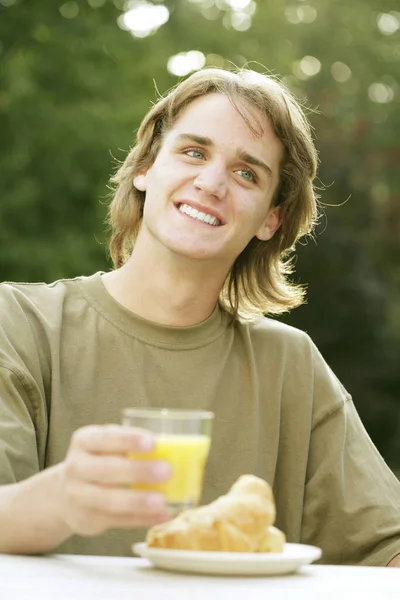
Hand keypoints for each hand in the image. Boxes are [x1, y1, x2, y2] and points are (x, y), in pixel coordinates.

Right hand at [56, 424, 171, 536]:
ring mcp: (79, 496)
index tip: (153, 442)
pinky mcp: (89, 520)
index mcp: (84, 441)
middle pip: (107, 470)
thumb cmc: (97, 461)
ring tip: (162, 501)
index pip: (105, 438)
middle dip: (138, 471)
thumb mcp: (104, 445)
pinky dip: (142, 519)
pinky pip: (119, 520)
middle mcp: (77, 468)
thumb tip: (174, 445)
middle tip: (166, 470)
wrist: (64, 495)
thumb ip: (128, 443)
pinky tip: (162, 515)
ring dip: (138, 501)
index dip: (128, 440)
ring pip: (110, 500)